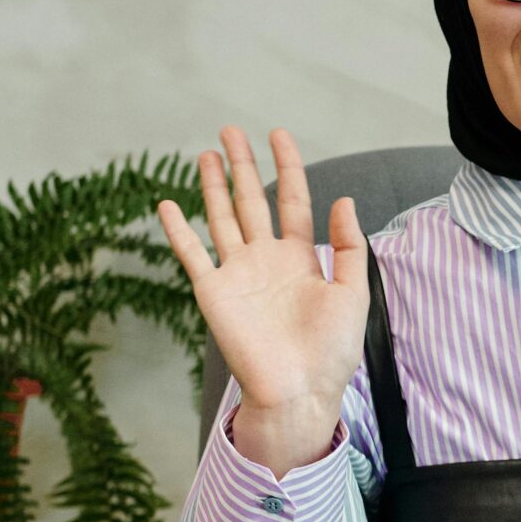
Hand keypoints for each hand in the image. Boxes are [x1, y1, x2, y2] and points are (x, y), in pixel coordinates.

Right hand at [156, 126, 368, 475]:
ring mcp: (238, 274)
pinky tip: (167, 204)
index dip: (288, 166)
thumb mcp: (353, 292)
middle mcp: (266, 260)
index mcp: (301, 258)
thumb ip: (349, 246)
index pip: (293, 200)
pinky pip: (192, 254)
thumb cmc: (332, 351)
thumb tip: (343, 199)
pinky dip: (179, 230)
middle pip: (252, 200)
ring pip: (222, 218)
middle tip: (231, 130)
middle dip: (243, 165)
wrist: (300, 391)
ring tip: (207, 153)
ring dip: (213, 186)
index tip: (279, 134)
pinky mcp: (214, 292)